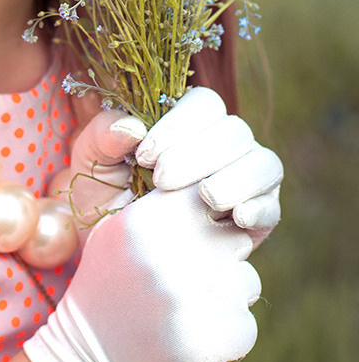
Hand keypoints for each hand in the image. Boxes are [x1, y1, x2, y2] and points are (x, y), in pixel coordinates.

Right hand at [24, 183, 260, 361]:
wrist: (93, 358)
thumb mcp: (118, 229)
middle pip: (235, 238)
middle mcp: (176, 250)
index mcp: (152, 216)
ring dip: (225, 296)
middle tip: (183, 281)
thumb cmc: (110, 285)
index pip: (211, 194)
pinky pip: (245, 324)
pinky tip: (190, 337)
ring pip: (245, 280)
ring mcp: (198, 295)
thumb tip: (212, 181)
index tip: (189, 237)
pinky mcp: (215, 337)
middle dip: (219, 257)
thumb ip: (162, 202)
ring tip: (182, 309)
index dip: (205, 218)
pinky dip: (226, 334)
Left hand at [69, 88, 282, 239]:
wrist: (115, 257)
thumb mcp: (90, 166)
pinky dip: (258, 207)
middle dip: (198, 153)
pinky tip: (235, 219)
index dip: (178, 124)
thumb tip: (131, 127)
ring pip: (263, 162)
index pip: (202, 104)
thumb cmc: (103, 200)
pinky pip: (272, 205)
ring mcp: (245, 181)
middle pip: (234, 131)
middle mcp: (223, 146)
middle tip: (162, 181)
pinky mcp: (258, 218)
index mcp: (187, 124)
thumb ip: (102, 137)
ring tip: (204, 198)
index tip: (144, 155)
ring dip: (236, 177)